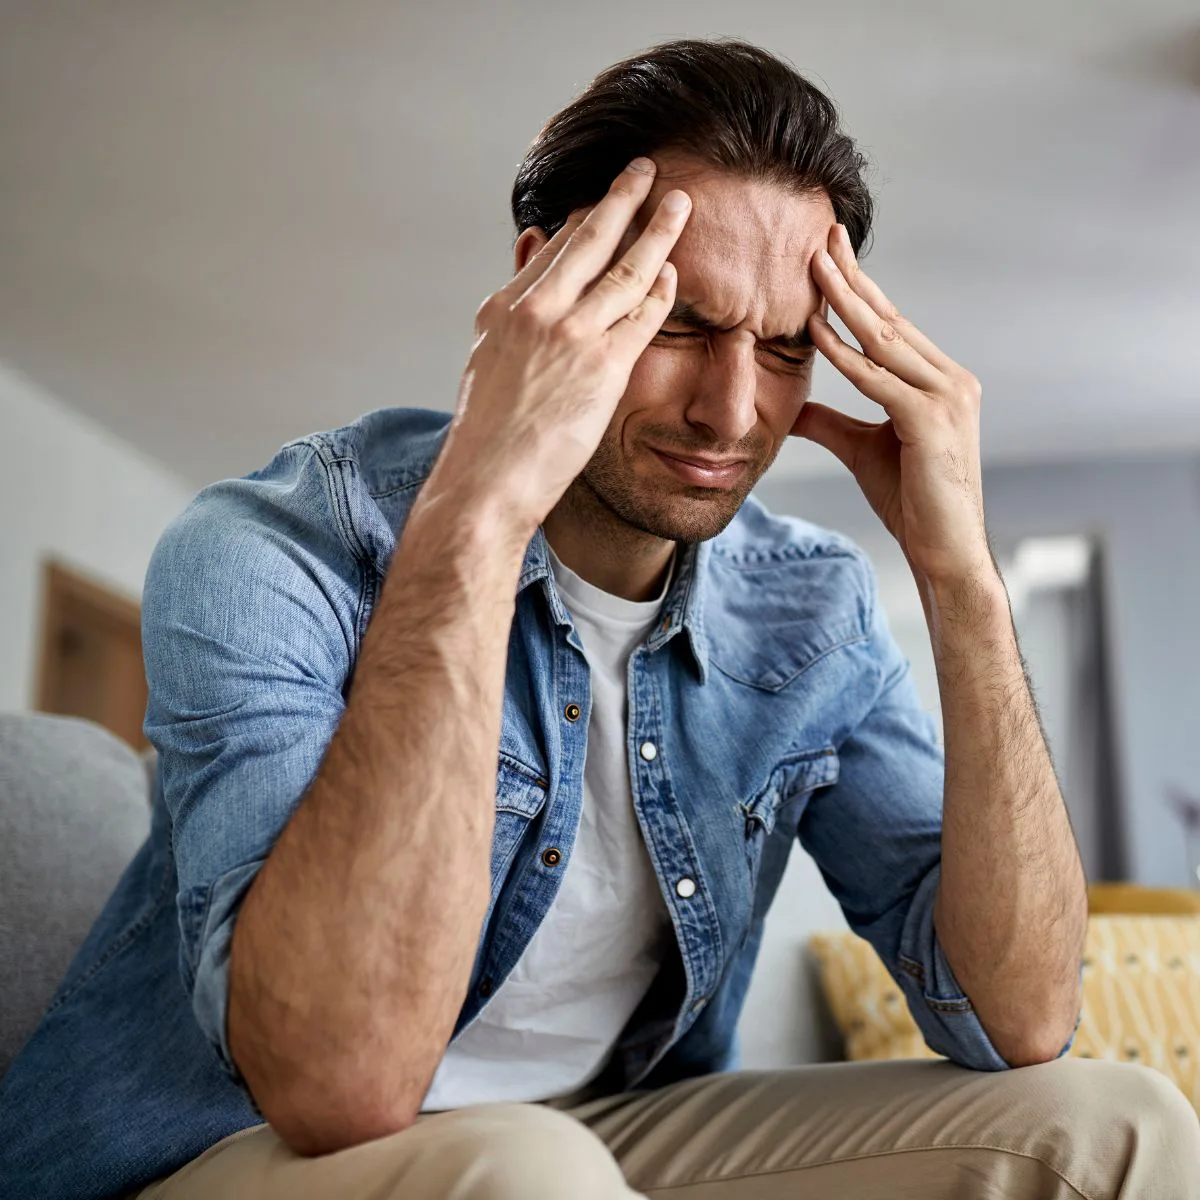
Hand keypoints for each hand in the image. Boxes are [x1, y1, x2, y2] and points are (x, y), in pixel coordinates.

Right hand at [428, 159, 689, 538]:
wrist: (486, 480)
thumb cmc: (488, 435)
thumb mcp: (489, 361)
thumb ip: (514, 308)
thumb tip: (532, 255)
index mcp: (505, 308)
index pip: (554, 249)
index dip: (586, 220)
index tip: (608, 200)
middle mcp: (537, 311)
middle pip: (589, 240)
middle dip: (622, 198)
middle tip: (647, 169)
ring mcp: (571, 336)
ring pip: (624, 268)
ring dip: (656, 231)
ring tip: (680, 203)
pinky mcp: (602, 368)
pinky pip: (642, 316)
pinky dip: (661, 290)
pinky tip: (676, 272)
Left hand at [793, 224, 995, 590]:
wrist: (943, 550)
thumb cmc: (911, 500)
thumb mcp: (862, 450)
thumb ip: (831, 422)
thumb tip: (794, 407)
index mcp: (939, 381)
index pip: (892, 325)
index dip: (860, 290)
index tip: (831, 254)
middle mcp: (951, 379)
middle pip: (890, 319)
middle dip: (853, 277)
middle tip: (824, 235)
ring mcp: (947, 397)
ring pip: (884, 340)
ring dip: (846, 300)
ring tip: (814, 264)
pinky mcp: (931, 420)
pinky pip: (877, 380)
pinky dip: (845, 355)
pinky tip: (815, 331)